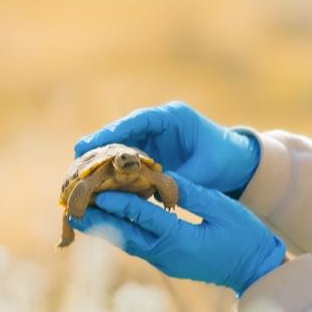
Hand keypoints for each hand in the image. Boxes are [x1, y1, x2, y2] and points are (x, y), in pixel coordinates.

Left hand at [67, 172, 285, 295]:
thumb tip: (162, 177)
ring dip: (103, 226)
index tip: (96, 186)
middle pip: (124, 233)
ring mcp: (164, 261)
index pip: (143, 216)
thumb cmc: (245, 236)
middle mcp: (166, 254)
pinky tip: (106, 220)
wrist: (255, 270)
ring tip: (78, 210)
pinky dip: (119, 231)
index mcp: (180, 240)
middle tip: (71, 201)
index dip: (118, 200)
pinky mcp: (166, 262)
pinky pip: (136, 244)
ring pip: (126, 241)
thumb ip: (190, 193)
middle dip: (98, 217)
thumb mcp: (222, 208)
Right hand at [74, 102, 259, 197]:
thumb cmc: (224, 159)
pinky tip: (95, 190)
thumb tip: (156, 194)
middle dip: (99, 149)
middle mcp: (157, 126)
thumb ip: (182, 179)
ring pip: (119, 149)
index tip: (90, 143)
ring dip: (101, 163)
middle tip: (74, 163)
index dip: (112, 131)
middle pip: (122, 134)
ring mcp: (152, 140)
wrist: (236, 163)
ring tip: (77, 178)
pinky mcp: (149, 157)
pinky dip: (112, 175)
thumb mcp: (206, 170)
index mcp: (173, 117)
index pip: (138, 120)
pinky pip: (126, 163)